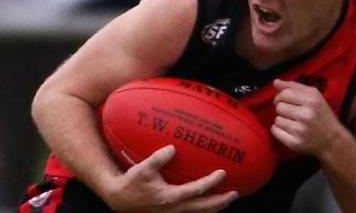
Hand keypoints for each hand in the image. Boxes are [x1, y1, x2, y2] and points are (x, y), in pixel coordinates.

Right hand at [103, 145, 237, 212]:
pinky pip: (192, 212)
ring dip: (214, 207)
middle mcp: (175, 208)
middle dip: (221, 202)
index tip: (222, 173)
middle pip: (204, 208)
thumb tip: (172, 148)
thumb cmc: (132, 182)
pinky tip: (207, 201)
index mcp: (170, 197)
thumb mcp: (142, 169)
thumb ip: (158, 158)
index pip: (197, 191)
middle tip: (234, 193)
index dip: (211, 182)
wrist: (121, 199)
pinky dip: (203, 208)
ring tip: (225, 199)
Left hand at [270, 79, 345, 156]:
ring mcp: (300, 130)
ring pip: (277, 119)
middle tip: (292, 113)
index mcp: (312, 101)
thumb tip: (275, 82)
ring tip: (293, 123)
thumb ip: (294, 87)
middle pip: (279, 107)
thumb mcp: (314, 96)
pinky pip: (275, 131)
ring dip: (282, 120)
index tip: (283, 100)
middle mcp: (306, 115)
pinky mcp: (295, 143)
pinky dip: (278, 130)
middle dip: (283, 109)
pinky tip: (289, 130)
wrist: (333, 141)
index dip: (280, 96)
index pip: (285, 93)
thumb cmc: (322, 116)